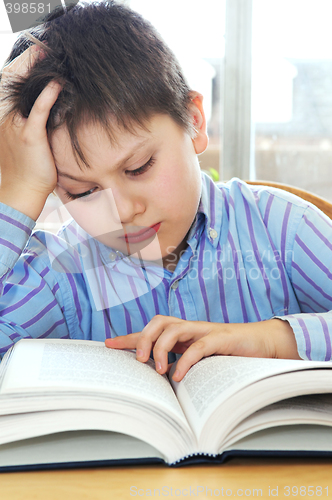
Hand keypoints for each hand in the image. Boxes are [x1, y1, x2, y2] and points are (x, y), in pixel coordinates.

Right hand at [0, 45, 61, 219]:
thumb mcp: (27, 140)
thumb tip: (50, 107)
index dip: (22, 66)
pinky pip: (37, 111)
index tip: (35, 52)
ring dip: (37, 72)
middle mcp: (6, 117)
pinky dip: (47, 96)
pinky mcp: (29, 136)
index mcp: (5, 116)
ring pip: (24, 91)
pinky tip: (57, 84)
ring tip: (49, 55)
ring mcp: (15, 126)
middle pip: (12, 80)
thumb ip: (33, 121)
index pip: (10, 83)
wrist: (22, 191)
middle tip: (43, 46)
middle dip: (27, 61)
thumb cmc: (29, 168)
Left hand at [105, 315, 300, 380]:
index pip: (151, 330)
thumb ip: (182, 362)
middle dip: (143, 338)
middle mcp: (191, 328)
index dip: (129, 337)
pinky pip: (200, 346)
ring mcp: (206, 331)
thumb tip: (161, 381)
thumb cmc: (229, 353)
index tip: (108, 344)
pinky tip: (179, 376)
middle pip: (159, 321)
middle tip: (139, 361)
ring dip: (161, 348)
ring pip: (175, 328)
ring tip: (159, 370)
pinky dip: (186, 361)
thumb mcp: (200, 359)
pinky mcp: (222, 339)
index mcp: (184, 333)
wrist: (262, 343)